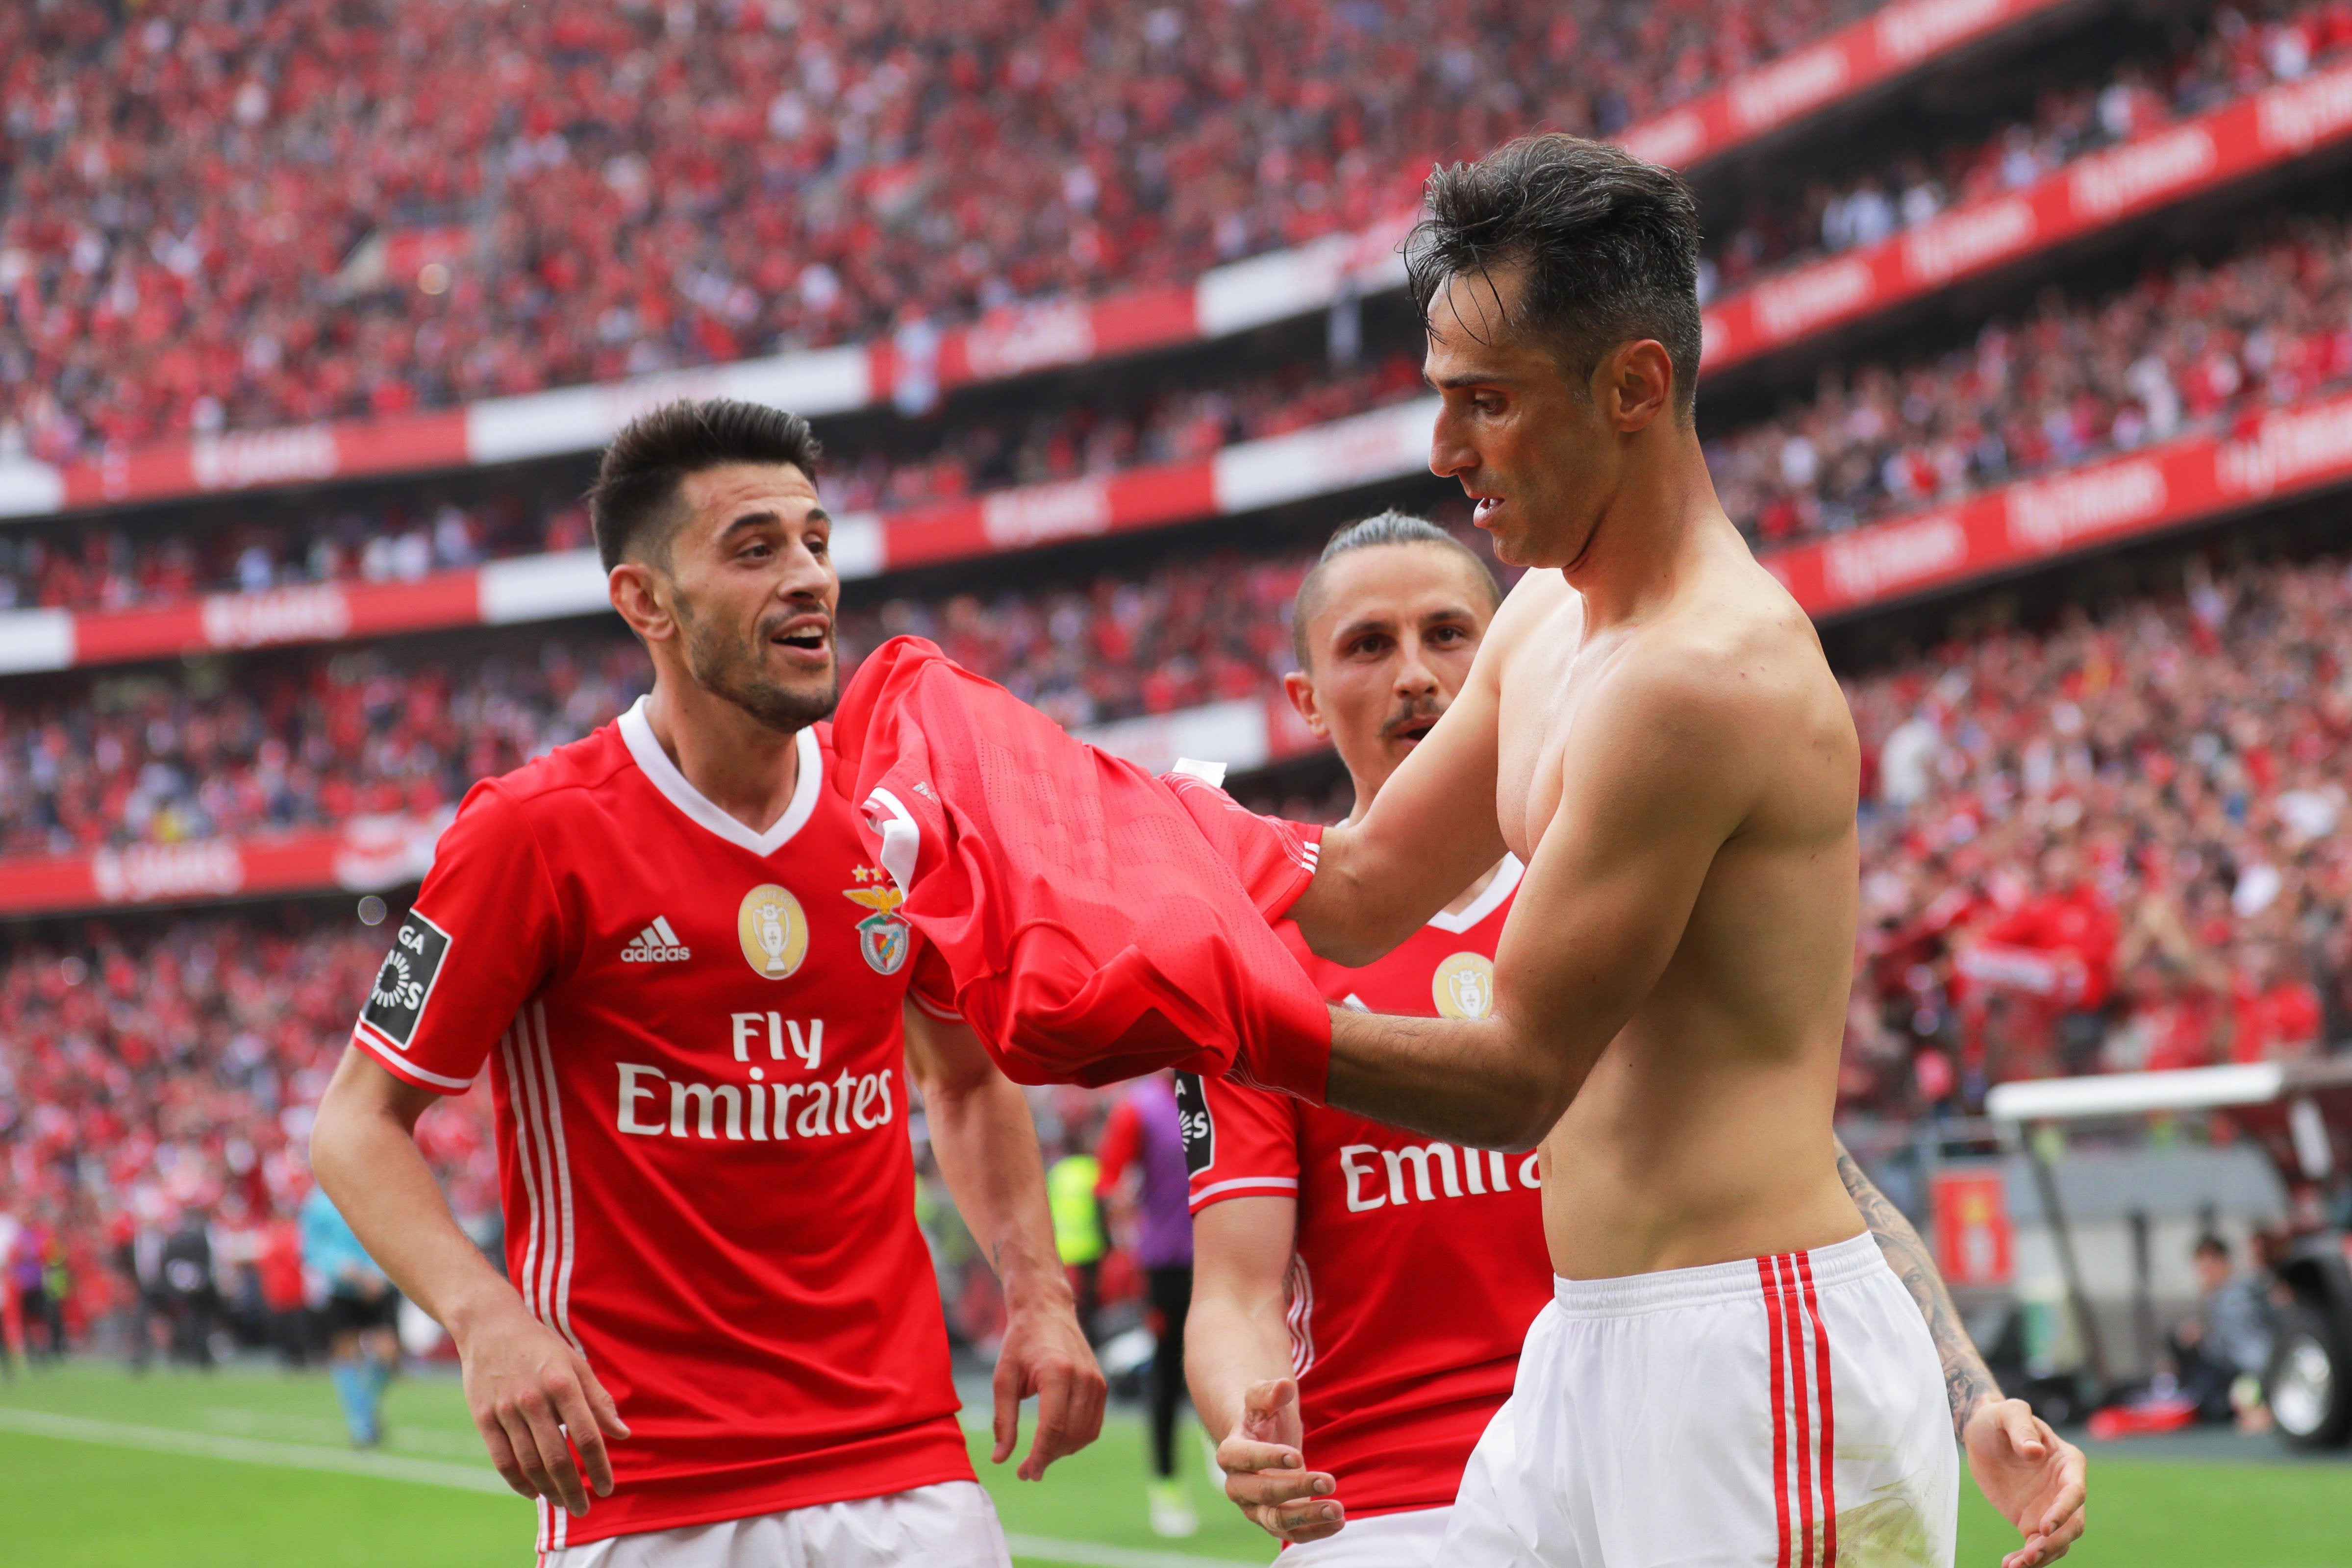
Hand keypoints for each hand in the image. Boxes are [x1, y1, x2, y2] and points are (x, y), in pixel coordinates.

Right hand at [455, 1300, 628, 1515]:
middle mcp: (534, 1399)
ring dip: (548, 1490)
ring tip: (562, 1502)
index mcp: (563, 1384)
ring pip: (529, 1463)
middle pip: (557, 1457)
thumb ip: (599, 1401)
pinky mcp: (483, 1417)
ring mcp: (506, 1409)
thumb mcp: (577, 1365)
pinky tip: (533, 1492)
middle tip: (584, 1509)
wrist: (490, 1327)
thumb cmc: (542, 1347)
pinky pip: (502, 1459)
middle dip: (573, 1489)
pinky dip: (518, 1481)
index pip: (587, 1436)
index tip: (607, 1488)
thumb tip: (623, 1434)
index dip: (599, 1467)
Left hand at [991, 1300, 1105, 1480]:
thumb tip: (1000, 1459)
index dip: (1040, 1456)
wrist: (1047, 1311)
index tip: (1026, 1473)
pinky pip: (1093, 1425)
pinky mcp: (1101, 1386)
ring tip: (1039, 1454)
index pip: (1053, 1427)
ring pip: (1084, 1434)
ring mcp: (1097, 1382)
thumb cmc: (1021, 1343)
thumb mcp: (1003, 1378)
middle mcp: (1083, 1378)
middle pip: (1070, 1435)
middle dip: (1048, 1457)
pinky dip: (1076, 1439)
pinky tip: (1056, 1441)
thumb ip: (1003, 1419)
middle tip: (1026, 1470)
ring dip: (1062, 1451)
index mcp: (1057, 1372)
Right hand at [1216, 1378, 1342, 1543]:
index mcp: (1230, 1453)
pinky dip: (1315, 1531)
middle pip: (1263, 1493)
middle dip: (1296, 1488)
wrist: (1262, 1442)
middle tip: (1330, 1480)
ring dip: (1308, 1517)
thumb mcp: (1263, 1401)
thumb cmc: (1263, 1418)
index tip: (1298, 1456)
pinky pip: (1292, 1534)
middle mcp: (1238, 1485)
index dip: (1269, 1458)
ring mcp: (1255, 1507)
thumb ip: (1270, 1393)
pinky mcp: (1273, 1521)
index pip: (1244, 1458)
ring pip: (1277, 1520)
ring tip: (1338, 1509)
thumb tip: (1284, 1386)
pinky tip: (1339, 1522)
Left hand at [1962, 1396, 2086, 1567]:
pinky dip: (2027, 1559)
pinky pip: (2037, 1546)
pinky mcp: (2032, 1522)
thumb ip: (2021, 1427)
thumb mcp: (2007, 1412)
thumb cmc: (1998, 1417)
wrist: (1980, 1435)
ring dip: (2043, 1556)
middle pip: (2073, 1524)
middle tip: (2030, 1553)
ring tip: (2016, 1565)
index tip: (2043, 1527)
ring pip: (2059, 1541)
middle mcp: (2065, 1489)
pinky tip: (2010, 1565)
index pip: (2075, 1492)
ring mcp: (2051, 1509)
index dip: (2063, 1511)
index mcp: (2068, 1462)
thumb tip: (2034, 1452)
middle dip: (2055, 1541)